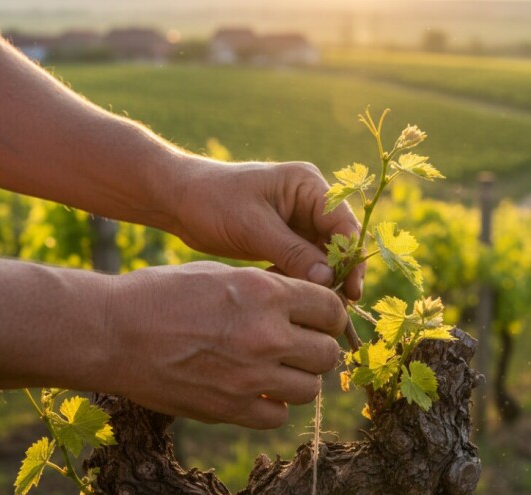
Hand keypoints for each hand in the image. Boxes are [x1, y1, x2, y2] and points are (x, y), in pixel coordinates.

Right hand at [105, 261, 346, 428]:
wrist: (110, 332)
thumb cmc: (162, 294)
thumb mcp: (222, 273)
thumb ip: (268, 288)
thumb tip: (305, 299)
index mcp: (266, 292)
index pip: (331, 308)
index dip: (330, 314)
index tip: (320, 319)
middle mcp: (266, 334)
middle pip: (327, 352)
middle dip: (317, 347)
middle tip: (299, 345)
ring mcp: (250, 376)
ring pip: (309, 389)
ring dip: (298, 379)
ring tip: (277, 369)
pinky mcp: (229, 409)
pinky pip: (277, 416)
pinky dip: (272, 406)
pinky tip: (255, 391)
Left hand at [172, 159, 363, 300]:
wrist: (179, 200)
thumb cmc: (213, 202)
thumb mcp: (253, 227)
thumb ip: (293, 252)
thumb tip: (328, 280)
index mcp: (308, 185)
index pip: (343, 222)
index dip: (351, 256)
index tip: (351, 289)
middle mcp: (310, 201)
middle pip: (339, 240)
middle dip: (340, 272)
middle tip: (339, 306)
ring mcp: (300, 220)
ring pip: (325, 255)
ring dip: (322, 279)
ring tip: (318, 307)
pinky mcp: (287, 238)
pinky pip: (306, 262)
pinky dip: (303, 279)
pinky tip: (295, 297)